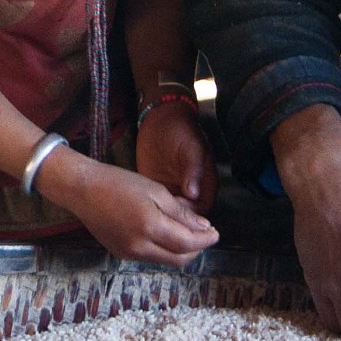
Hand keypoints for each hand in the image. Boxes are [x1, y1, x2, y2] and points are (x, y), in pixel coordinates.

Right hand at [41, 148, 218, 266]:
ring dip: (180, 250)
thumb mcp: (155, 191)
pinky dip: (163, 249)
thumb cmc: (119, 183)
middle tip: (203, 233)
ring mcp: (129, 254)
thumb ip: (181, 212)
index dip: (206, 240)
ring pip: (166, 260)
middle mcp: (140, 247)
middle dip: (196, 249)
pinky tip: (164, 234)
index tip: (215, 232)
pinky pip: (151, 257)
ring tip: (185, 231)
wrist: (83, 189)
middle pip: (180, 259)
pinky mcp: (121, 255)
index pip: (188, 243)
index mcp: (150, 227)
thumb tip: (203, 227)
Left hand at [135, 97, 215, 211]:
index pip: (200, 213)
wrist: (162, 119)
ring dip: (158, 218)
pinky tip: (137, 207)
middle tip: (155, 218)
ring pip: (167, 215)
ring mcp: (171, 190)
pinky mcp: (155, 187)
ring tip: (144, 215)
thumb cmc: (182, 131)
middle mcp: (189, 193)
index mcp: (203, 186)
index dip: (188, 219)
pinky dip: (147, 208)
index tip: (173, 217)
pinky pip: (153, 204)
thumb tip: (193, 193)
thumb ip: (193, 170)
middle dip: (171, 222)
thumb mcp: (191, 148)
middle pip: (183, 219)